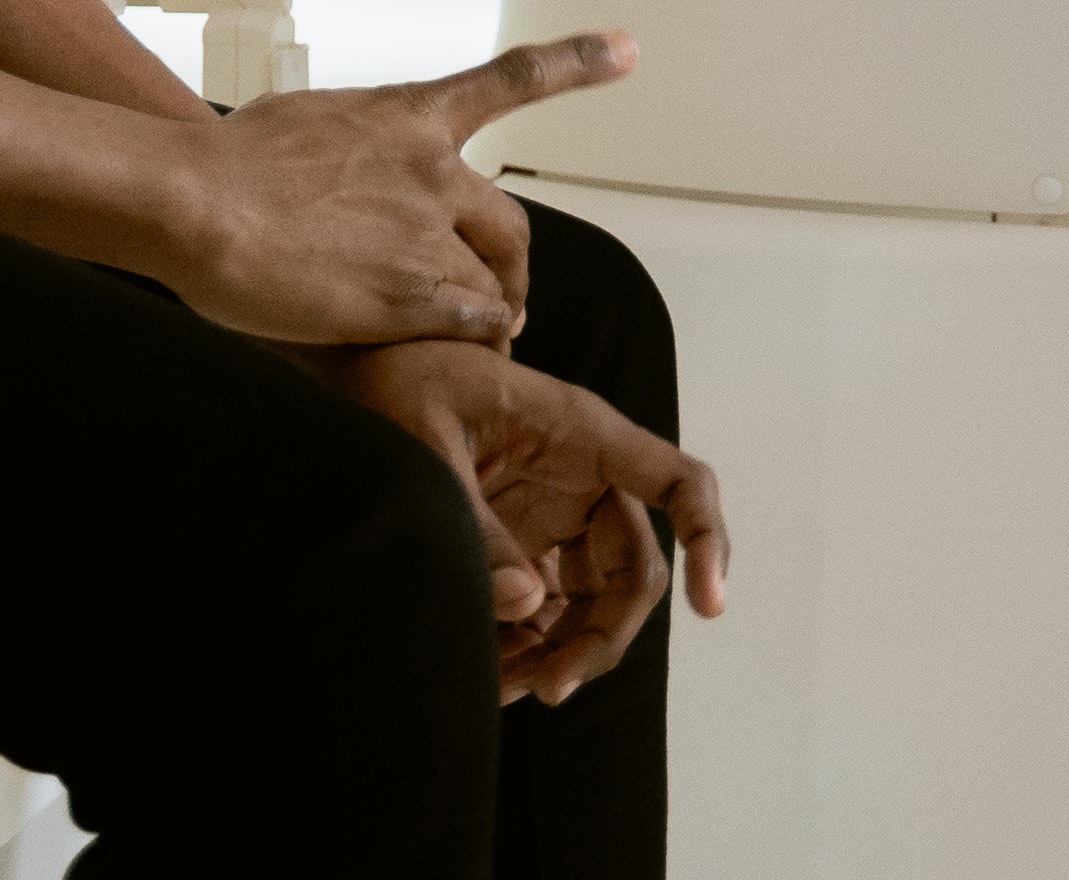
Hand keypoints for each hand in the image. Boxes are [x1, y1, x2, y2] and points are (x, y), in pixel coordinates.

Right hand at [160, 36, 631, 345]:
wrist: (197, 201)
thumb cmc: (224, 162)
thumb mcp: (304, 119)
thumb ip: (353, 141)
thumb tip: (351, 157)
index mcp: (409, 115)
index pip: (512, 79)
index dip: (579, 62)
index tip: (628, 48)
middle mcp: (433, 170)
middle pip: (510, 224)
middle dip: (514, 265)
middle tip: (511, 293)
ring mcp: (427, 234)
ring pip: (488, 282)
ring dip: (485, 311)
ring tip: (473, 337)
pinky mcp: (412, 296)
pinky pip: (473, 323)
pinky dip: (476, 338)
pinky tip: (463, 351)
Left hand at [316, 340, 730, 705]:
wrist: (358, 376)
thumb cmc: (399, 382)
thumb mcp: (425, 443)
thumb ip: (474, 523)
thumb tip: (530, 604)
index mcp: (581, 434)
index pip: (678, 483)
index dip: (707, 540)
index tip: (710, 607)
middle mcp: (583, 480)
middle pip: (633, 574)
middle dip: (602, 638)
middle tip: (550, 687)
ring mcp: (556, 518)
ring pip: (593, 606)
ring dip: (563, 656)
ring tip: (504, 690)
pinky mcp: (524, 546)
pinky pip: (548, 613)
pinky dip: (529, 650)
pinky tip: (490, 677)